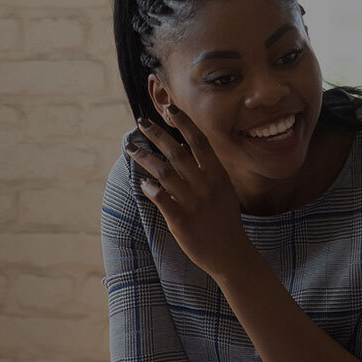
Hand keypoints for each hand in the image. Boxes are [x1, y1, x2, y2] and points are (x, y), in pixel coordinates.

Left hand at [129, 110, 256, 279]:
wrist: (231, 253)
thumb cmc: (225, 220)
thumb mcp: (224, 190)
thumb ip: (207, 171)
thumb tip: (187, 150)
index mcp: (217, 174)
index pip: (199, 141)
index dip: (183, 123)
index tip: (169, 108)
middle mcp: (205, 185)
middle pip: (178, 152)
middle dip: (157, 134)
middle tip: (141, 121)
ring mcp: (193, 202)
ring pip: (164, 173)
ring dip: (145, 158)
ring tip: (130, 147)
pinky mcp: (181, 221)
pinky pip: (162, 199)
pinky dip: (150, 189)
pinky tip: (142, 183)